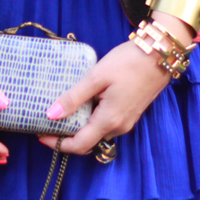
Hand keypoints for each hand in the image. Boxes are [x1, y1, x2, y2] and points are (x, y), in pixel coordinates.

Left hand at [38, 11, 194, 155]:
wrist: (160, 54)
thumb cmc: (128, 63)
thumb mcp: (96, 77)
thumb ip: (74, 97)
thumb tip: (51, 115)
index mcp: (108, 121)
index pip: (79, 145)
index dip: (57, 144)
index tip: (40, 134)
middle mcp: (118, 127)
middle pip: (87, 142)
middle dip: (65, 136)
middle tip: (47, 121)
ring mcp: (126, 121)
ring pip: (96, 133)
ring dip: (78, 127)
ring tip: (60, 111)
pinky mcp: (129, 114)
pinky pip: (105, 124)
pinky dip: (90, 120)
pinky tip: (81, 104)